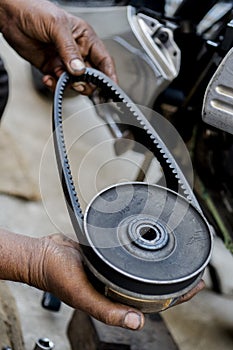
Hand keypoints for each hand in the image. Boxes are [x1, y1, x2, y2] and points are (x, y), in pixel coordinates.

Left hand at [0, 0, 116, 92]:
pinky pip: (59, 83)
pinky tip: (49, 78)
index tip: (111, 87)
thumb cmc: (35, 9)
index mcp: (85, 38)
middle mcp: (77, 51)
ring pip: (76, 82)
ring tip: (60, 78)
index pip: (103, 60)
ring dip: (69, 85)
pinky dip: (55, 85)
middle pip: (92, 76)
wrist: (10, 15)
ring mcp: (65, 61)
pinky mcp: (52, 68)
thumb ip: (69, 50)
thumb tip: (79, 70)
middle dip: (87, 82)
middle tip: (78, 83)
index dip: (109, 75)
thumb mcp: (57, 26)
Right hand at [34, 234, 204, 326]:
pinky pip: (130, 255)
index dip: (176, 296)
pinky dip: (143, 253)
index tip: (195, 286)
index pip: (152, 302)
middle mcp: (117, 286)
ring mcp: (114, 271)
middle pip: (152, 285)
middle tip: (194, 268)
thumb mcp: (82, 296)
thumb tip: (137, 324)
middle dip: (175, 279)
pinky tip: (151, 246)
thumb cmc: (58, 277)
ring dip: (160, 266)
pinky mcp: (109, 256)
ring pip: (142, 270)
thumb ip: (107, 311)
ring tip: (178, 258)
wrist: (44, 254)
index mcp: (115, 299)